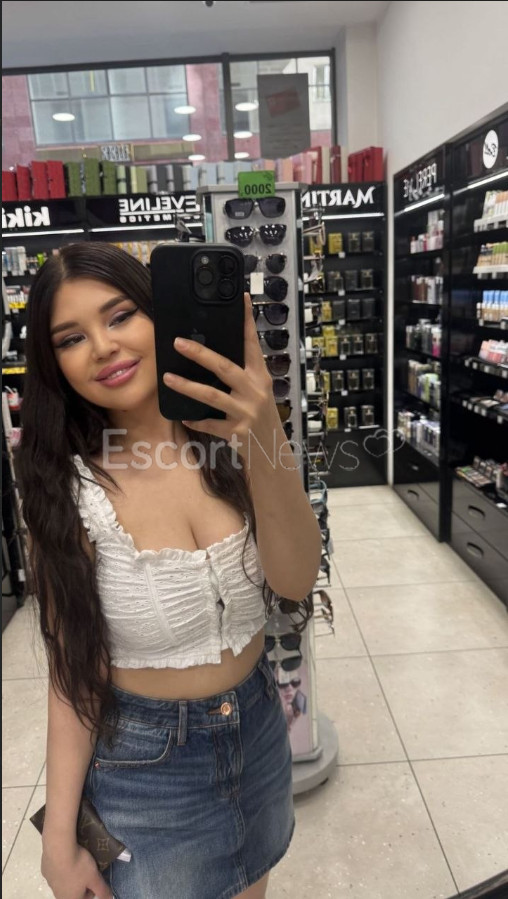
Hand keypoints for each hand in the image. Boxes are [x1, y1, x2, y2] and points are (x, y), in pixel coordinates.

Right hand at [41, 842, 112, 898]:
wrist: (58, 848)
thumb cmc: (78, 865)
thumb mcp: (95, 877)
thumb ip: (102, 890)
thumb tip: (109, 898)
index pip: (86, 897)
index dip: (93, 886)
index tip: (95, 874)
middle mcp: (58, 894)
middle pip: (74, 890)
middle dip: (82, 880)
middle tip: (87, 867)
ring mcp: (49, 882)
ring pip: (64, 880)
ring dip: (71, 872)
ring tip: (77, 859)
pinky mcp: (45, 870)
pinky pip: (56, 870)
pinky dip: (62, 864)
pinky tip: (66, 855)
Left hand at [163, 293, 280, 456]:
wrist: (271, 450)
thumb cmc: (260, 415)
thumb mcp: (257, 390)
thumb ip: (241, 373)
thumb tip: (211, 354)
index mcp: (260, 376)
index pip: (252, 344)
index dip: (247, 321)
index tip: (240, 299)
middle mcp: (255, 391)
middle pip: (225, 368)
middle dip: (200, 354)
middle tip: (178, 342)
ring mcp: (246, 412)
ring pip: (212, 397)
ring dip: (188, 387)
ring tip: (168, 378)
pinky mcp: (237, 432)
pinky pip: (211, 425)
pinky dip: (196, 421)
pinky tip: (183, 416)